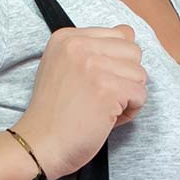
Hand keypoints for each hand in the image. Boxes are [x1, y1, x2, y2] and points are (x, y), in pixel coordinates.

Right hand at [12, 24, 146, 179]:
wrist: (39, 145)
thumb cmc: (54, 115)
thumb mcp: (63, 68)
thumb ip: (92, 50)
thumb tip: (130, 33)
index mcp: (67, 37)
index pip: (121, 34)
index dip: (116, 65)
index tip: (94, 84)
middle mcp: (79, 45)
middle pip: (133, 52)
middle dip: (125, 78)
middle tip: (100, 99)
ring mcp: (93, 66)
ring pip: (140, 74)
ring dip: (127, 97)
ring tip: (102, 110)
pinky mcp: (107, 89)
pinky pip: (140, 95)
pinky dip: (129, 112)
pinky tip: (106, 120)